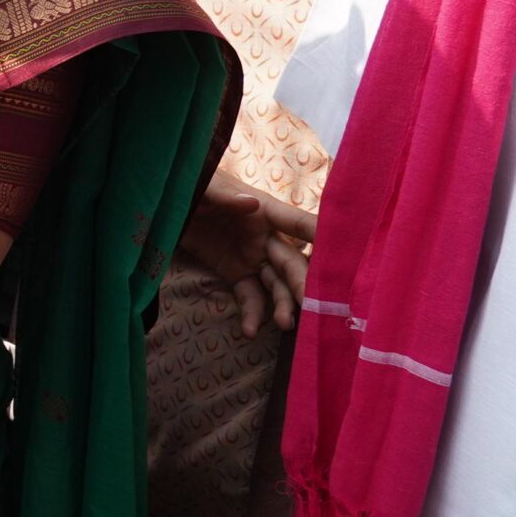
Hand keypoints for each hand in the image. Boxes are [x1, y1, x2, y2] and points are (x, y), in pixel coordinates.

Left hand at [178, 181, 315, 337]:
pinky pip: (249, 296)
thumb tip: (252, 204)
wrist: (167, 202)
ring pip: (277, 285)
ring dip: (284, 304)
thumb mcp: (202, 187)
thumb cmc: (191, 185)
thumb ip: (223, 196)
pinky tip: (250, 331)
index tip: (349, 252)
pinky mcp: (234, 273)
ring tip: (284, 324)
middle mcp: (265, 237)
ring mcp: (251, 258)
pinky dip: (252, 314)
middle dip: (303, 284)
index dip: (322, 235)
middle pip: (292, 263)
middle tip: (310, 304)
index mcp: (264, 211)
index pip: (298, 222)